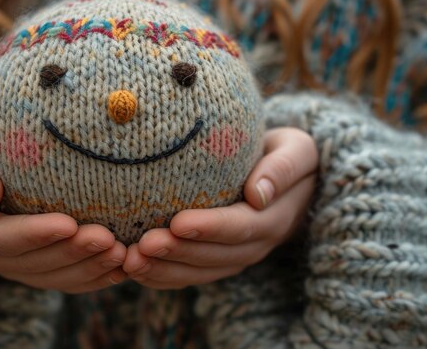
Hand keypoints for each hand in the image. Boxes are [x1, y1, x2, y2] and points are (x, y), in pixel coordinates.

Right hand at [0, 135, 126, 293]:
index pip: (1, 239)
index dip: (35, 234)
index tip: (69, 222)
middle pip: (34, 263)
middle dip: (73, 254)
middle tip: (109, 239)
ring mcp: (15, 266)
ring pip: (55, 278)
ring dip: (89, 269)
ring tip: (122, 253)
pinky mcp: (37, 267)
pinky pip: (66, 280)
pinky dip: (96, 277)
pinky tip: (123, 267)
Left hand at [122, 128, 317, 288]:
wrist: (288, 178)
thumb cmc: (284, 154)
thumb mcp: (296, 150)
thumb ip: (282, 168)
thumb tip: (258, 195)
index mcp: (274, 217)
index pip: (241, 227)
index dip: (210, 228)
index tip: (177, 223)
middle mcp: (256, 244)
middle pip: (215, 256)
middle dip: (178, 254)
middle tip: (141, 246)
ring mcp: (236, 257)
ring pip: (200, 272)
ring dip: (164, 271)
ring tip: (130, 262)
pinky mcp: (217, 261)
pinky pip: (191, 275)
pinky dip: (162, 277)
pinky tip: (133, 270)